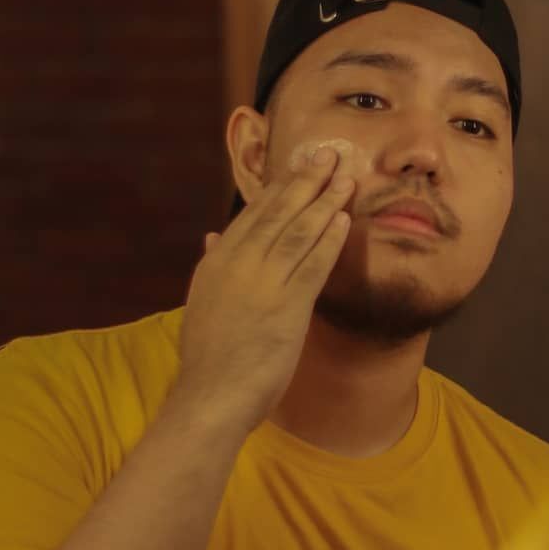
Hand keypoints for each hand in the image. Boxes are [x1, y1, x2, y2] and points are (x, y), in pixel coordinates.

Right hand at [173, 147, 354, 430]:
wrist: (210, 396)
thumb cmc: (210, 357)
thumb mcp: (203, 301)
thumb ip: (212, 265)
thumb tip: (212, 237)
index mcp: (217, 262)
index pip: (253, 214)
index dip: (280, 187)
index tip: (300, 165)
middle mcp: (237, 264)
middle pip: (277, 212)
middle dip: (306, 180)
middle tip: (329, 153)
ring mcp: (261, 283)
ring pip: (298, 230)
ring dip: (324, 200)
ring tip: (345, 175)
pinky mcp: (285, 306)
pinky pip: (312, 263)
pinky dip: (329, 238)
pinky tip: (344, 218)